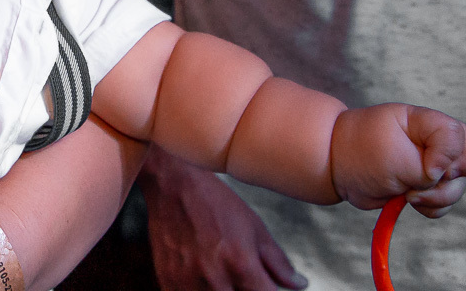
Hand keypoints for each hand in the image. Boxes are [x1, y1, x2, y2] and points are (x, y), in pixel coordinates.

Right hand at [140, 152, 306, 290]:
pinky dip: (198, 289)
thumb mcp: (253, 227)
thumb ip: (277, 261)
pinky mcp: (167, 281)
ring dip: (221, 290)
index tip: (264, 284)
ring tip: (219, 274)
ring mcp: (187, 283)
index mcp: (240, 264)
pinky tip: (200, 277)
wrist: (169, 185)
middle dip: (245, 290)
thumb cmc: (212, 201)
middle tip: (239, 275)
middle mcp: (214, 279)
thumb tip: (298, 284)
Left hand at [331, 104, 465, 216]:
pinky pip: (444, 203)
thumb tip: (446, 176)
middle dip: (447, 181)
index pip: (459, 136)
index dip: (447, 157)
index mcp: (426, 122)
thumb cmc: (359, 151)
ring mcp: (431, 163)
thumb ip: (428, 166)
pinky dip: (430, 207)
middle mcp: (434, 141)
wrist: (335, 165)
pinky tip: (408, 200)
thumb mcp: (394, 155)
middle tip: (419, 180)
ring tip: (406, 193)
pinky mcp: (424, 184)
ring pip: (456, 187)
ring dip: (435, 198)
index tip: (425, 169)